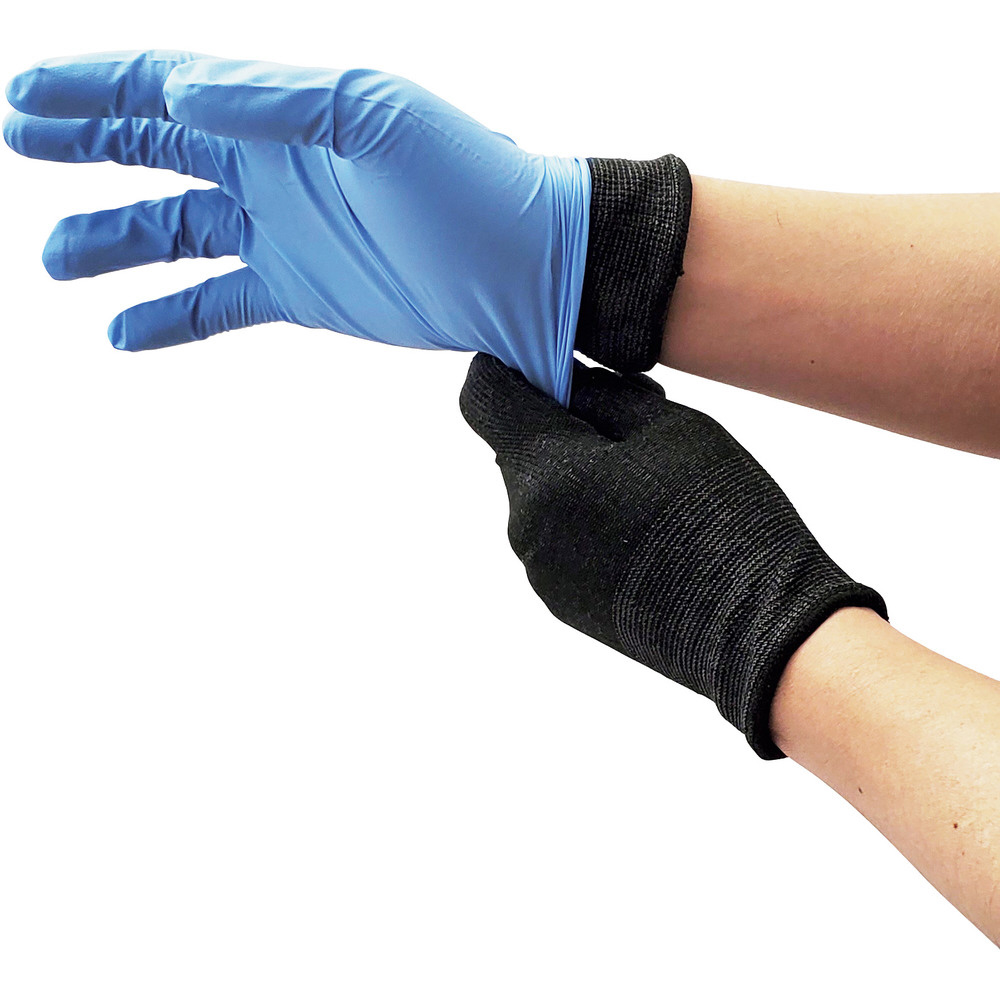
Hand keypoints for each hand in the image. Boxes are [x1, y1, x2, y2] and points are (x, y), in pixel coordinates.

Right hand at [4, 51, 590, 399]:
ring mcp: (283, 234)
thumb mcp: (377, 120)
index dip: (90, 91)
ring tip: (56, 260)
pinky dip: (171, 318)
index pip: (165, 90)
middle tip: (22, 142)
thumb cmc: (467, 181)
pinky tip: (123, 333)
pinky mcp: (303, 293)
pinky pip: (218, 304)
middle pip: (156, 149)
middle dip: (86, 145)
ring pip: (175, 235)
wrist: (524, 269)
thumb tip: (179, 88)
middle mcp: (272, 168)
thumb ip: (278, 102)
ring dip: (114, 243)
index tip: (23, 99)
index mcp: (281, 116)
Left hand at [460, 353, 886, 757]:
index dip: (510, 367)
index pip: (484, 397)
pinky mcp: (558, 600)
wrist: (754, 628)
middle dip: (558, 424)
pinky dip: (582, 519)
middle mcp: (524, 522)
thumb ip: (600, 393)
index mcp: (545, 471)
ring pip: (538, 493)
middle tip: (631, 427)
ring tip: (648, 488)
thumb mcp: (669, 427)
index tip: (550, 361)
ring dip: (573, 474)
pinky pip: (555, 537)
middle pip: (516, 447)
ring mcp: (538, 568)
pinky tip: (642, 531)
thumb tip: (561, 377)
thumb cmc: (722, 515)